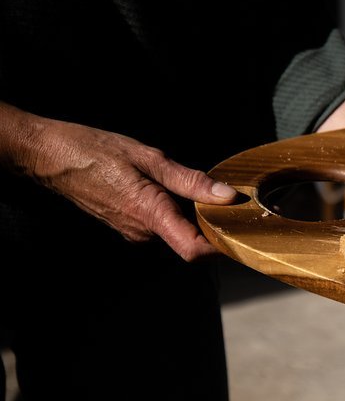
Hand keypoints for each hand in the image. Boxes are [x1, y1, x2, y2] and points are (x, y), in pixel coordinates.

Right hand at [0, 103, 237, 261]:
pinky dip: (173, 212)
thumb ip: (190, 181)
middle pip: (190, 240)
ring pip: (176, 231)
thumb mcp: (149, 158)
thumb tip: (226, 196)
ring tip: (193, 188)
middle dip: (210, 223)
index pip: (194, 250)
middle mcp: (142, 231)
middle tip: (226, 199)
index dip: (221, 246)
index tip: (240, 229)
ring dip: (190, 214)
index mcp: (150, 214)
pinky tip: (170, 189)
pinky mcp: (126, 226)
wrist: (49, 156)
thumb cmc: (94, 151)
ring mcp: (132, 231)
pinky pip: (160, 225)